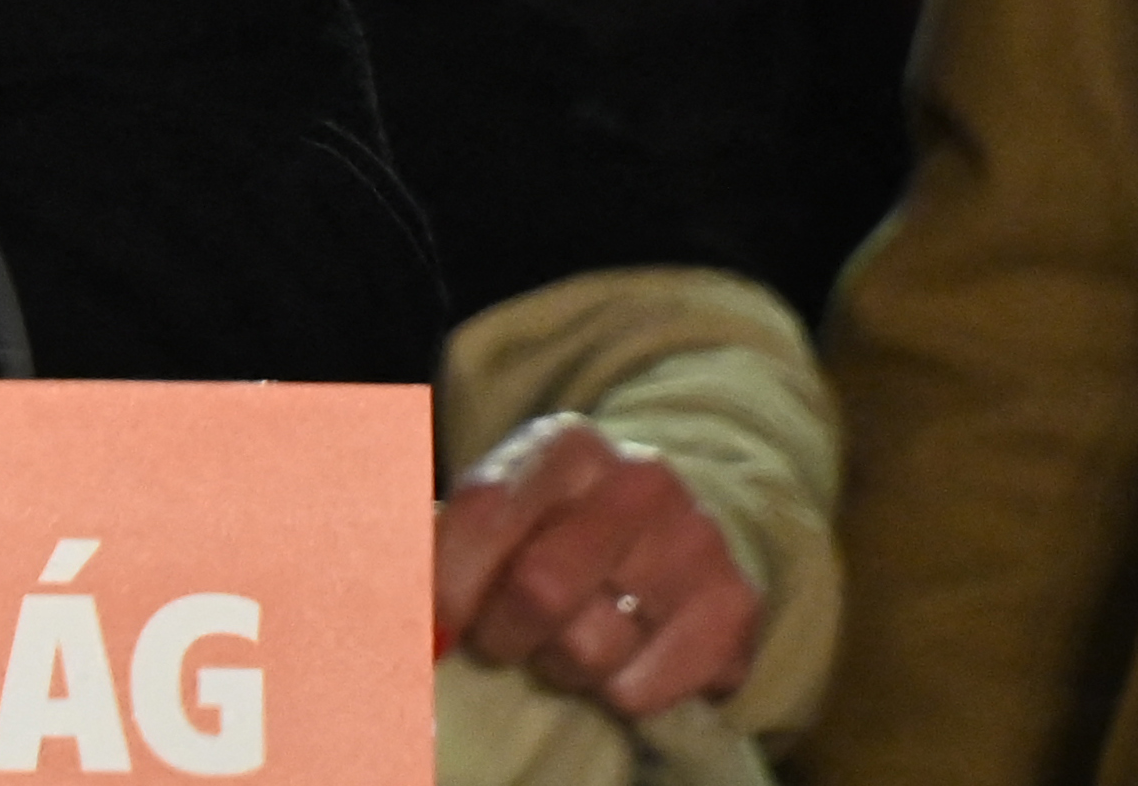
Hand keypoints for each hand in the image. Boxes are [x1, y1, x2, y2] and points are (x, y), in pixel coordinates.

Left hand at [432, 412, 760, 718]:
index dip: (447, 585)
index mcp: (564, 445)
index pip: (484, 516)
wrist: (670, 531)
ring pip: (591, 648)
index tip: (436, 626)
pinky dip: (615, 693)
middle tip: (502, 638)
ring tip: (568, 640)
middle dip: (502, 633)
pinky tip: (623, 657)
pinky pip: (640, 691)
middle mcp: (639, 481)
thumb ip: (438, 548)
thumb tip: (401, 619)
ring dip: (560, 665)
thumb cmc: (556, 528)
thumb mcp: (498, 512)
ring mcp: (696, 541)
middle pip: (540, 591)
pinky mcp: (736, 608)